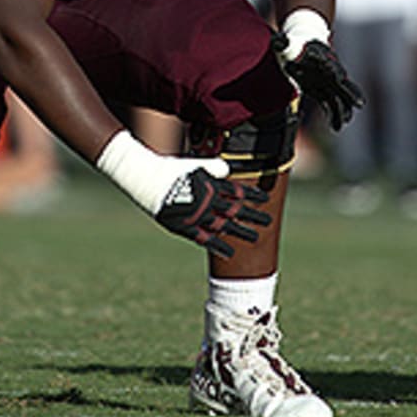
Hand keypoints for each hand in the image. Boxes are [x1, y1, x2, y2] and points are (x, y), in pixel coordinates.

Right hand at [154, 166, 271, 257]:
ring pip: (225, 226)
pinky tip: (231, 253)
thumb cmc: (171, 169)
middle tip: (269, 222)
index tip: (266, 200)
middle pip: (236, 211)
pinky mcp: (187, 227)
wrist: (148, 179)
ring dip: (241, 232)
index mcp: (212, 185)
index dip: (253, 196)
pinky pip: (206, 240)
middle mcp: (209, 201)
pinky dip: (219, 246)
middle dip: (253, 216)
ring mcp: (199, 216)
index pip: (238, 191)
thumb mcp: (195, 164)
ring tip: (256, 238)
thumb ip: (213, 168)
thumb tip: (228, 171)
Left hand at [273, 35, 364, 131]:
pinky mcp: (324, 91)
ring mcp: (328, 82)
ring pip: (340, 97)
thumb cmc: (293, 45)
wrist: (299, 49)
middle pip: (343, 83)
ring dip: (343, 110)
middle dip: (351, 93)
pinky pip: (332, 105)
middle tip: (359, 103)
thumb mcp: (286, 43)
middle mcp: (329, 70)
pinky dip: (334, 116)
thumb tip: (279, 40)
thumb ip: (282, 43)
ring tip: (344, 122)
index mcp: (321, 56)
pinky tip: (336, 128)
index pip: (329, 63)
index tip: (337, 78)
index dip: (333, 70)